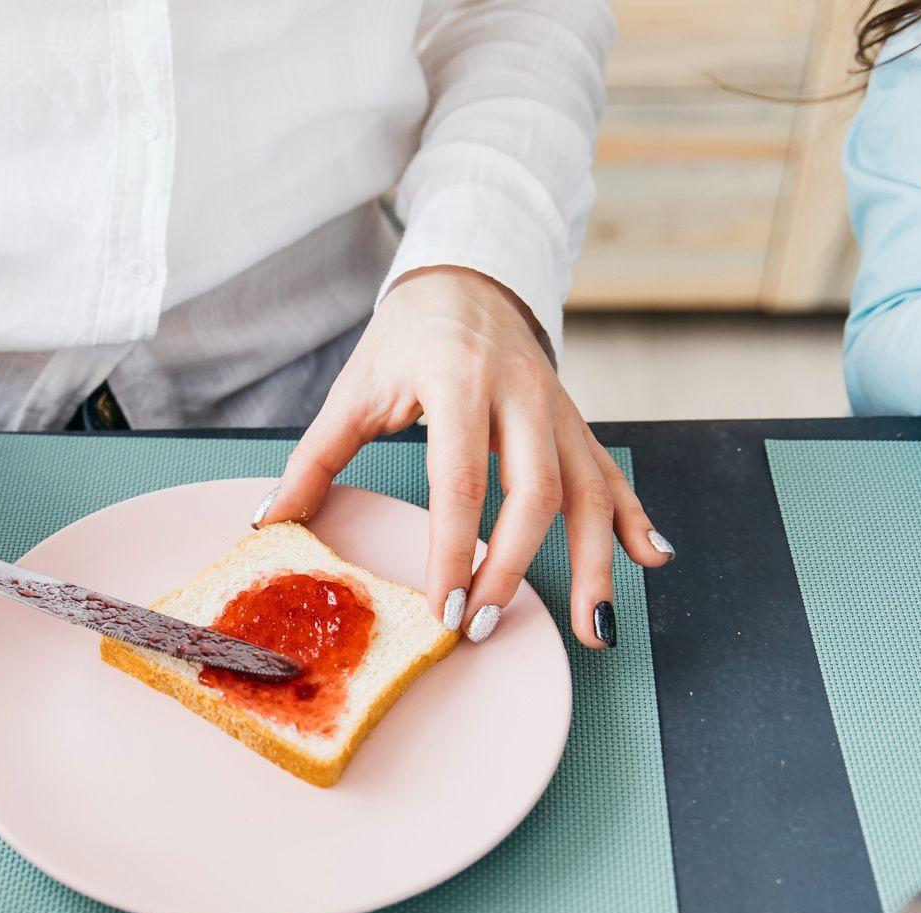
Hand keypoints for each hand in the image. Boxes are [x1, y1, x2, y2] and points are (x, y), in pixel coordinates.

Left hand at [256, 266, 671, 648]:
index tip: (442, 606)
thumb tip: (269, 520)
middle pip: (533, 493)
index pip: (461, 478)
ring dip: (594, 563)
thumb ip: (314, 458)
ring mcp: (556, 409)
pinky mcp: (575, 422)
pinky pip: (609, 474)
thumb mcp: (354, 388)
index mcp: (458, 382)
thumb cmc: (406, 336)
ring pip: (587, 491)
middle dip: (512, 568)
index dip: (454, 549)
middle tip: (482, 624)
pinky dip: (633, 519)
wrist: (469, 274)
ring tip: (596, 629)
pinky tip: (651, 558)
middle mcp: (520, 395)